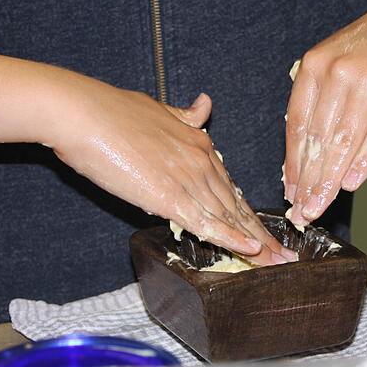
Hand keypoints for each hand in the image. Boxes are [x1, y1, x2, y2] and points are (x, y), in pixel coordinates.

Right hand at [44, 78, 295, 265]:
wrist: (84, 114)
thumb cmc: (112, 112)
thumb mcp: (159, 109)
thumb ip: (186, 115)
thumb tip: (206, 104)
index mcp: (198, 142)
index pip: (229, 184)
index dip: (247, 210)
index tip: (261, 229)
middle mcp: (200, 160)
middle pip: (236, 204)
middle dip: (261, 232)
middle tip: (283, 254)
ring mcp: (188, 178)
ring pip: (229, 215)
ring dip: (254, 242)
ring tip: (275, 261)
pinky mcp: (170, 196)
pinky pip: (207, 222)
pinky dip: (231, 238)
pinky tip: (251, 251)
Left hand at [284, 0, 366, 226]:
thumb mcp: (337, 60)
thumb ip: (320, 101)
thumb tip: (303, 158)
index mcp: (315, 64)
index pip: (297, 124)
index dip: (293, 163)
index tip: (290, 191)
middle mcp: (339, 70)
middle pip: (318, 138)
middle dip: (309, 180)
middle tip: (303, 211)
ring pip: (344, 141)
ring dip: (331, 180)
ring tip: (321, 206)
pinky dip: (364, 163)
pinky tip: (350, 184)